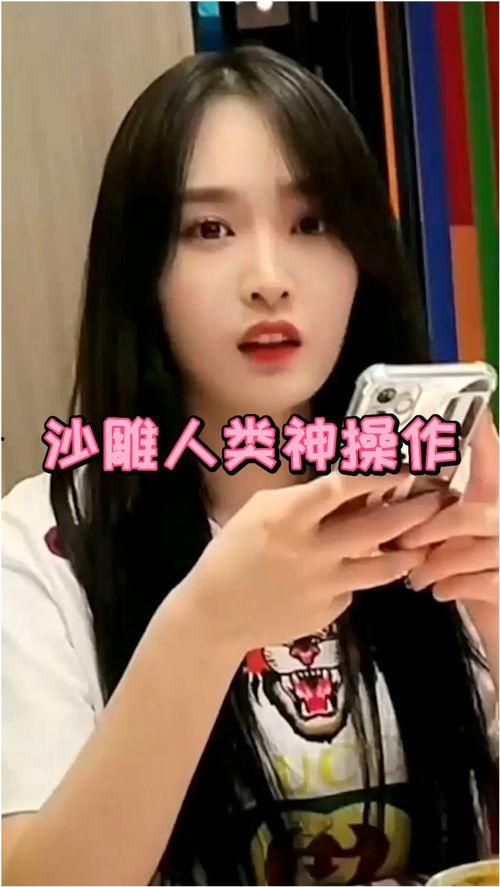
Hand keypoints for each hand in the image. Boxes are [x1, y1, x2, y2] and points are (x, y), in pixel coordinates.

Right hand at [185, 472, 441, 655]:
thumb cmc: (233, 552)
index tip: (401, 465)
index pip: (342, 487)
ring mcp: (323, 586)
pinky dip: (356, 578)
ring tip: (416, 544)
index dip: (376, 473)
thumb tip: (347, 488)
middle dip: (413, 511)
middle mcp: (311, 551)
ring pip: (383, 568)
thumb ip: (302, 499)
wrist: (216, 614)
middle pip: (377, 527)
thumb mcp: (259, 511)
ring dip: (405, 552)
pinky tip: (348, 573)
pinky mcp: (328, 613)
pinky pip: (353, 590)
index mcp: (288, 517)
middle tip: (433, 502)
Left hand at [396, 412, 498, 611]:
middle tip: (402, 543)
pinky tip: (439, 592)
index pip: (492, 459)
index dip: (484, 437)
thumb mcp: (446, 535)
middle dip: (428, 529)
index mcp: (491, 498)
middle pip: (467, 514)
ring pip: (470, 550)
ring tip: (417, 576)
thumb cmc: (466, 569)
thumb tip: (380, 500)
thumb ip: (427, 514)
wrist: (496, 615)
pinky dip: (451, 587)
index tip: (478, 410)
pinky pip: (479, 581)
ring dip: (435, 564)